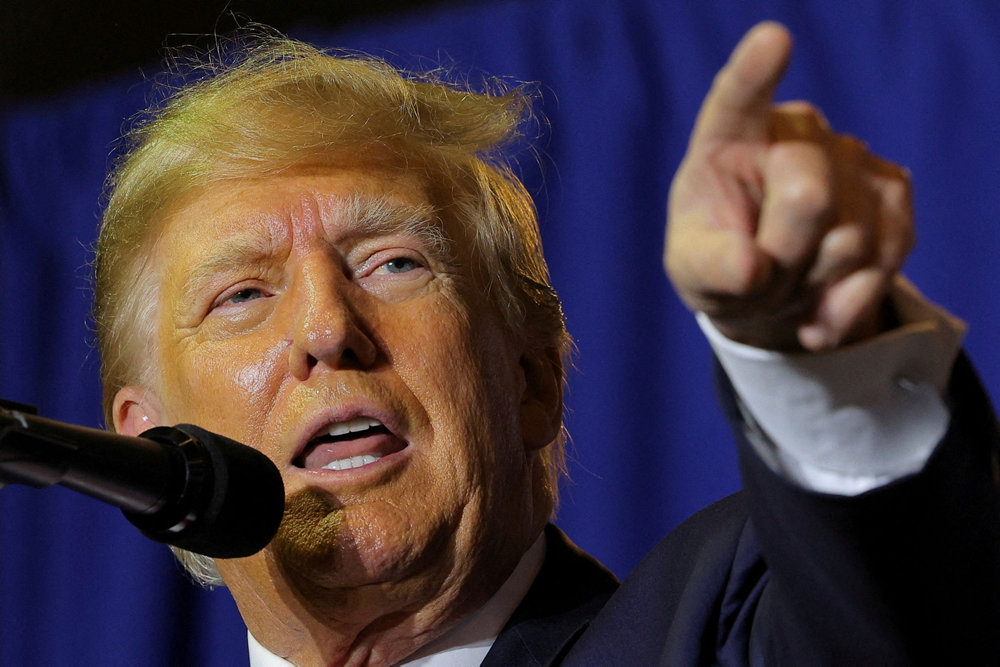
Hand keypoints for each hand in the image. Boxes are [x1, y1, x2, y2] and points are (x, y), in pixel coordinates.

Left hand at [665, 22, 912, 350]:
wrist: (770, 291)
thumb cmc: (720, 262)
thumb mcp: (694, 271)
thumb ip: (711, 267)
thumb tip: (752, 268)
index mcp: (729, 136)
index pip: (738, 98)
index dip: (756, 71)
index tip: (772, 39)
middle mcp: (794, 133)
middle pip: (809, 197)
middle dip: (783, 255)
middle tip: (759, 274)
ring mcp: (850, 157)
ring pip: (849, 239)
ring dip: (812, 285)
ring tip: (787, 284)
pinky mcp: (893, 194)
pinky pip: (883, 262)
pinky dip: (846, 304)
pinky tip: (819, 309)